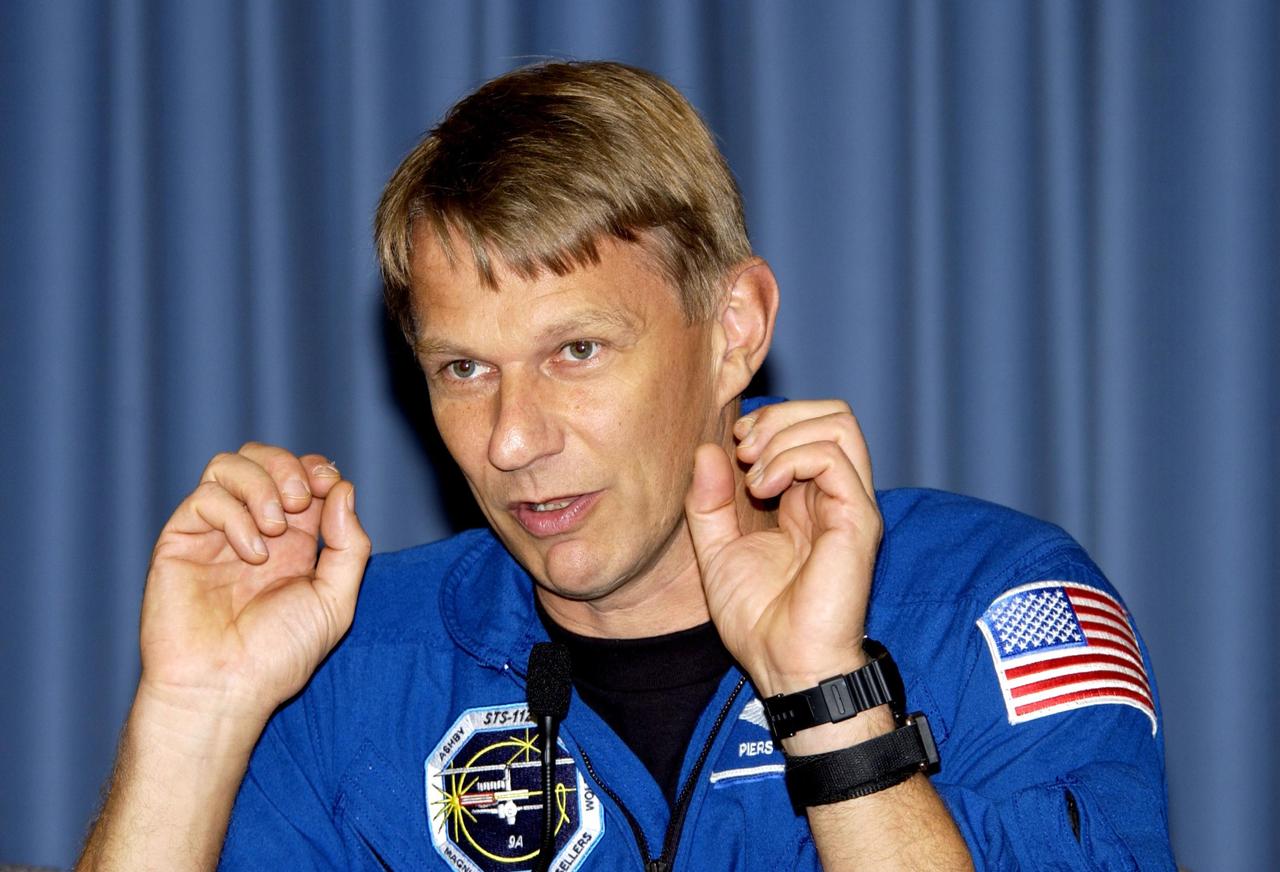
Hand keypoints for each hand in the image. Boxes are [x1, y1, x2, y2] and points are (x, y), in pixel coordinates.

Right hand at [138, 444, 370, 726]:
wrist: (225, 689)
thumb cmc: (279, 655)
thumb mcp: (335, 600)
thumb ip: (349, 544)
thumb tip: (343, 489)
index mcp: (295, 540)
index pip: (302, 475)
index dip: (317, 469)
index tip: (329, 487)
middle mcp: (254, 529)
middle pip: (263, 458)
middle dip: (289, 467)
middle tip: (300, 501)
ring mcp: (215, 533)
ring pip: (229, 465)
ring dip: (261, 483)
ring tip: (276, 525)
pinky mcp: (181, 540)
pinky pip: (205, 498)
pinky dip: (234, 515)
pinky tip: (251, 553)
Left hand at [685, 400, 881, 697]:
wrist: (786, 665)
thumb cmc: (759, 619)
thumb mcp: (715, 550)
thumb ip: (708, 501)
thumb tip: (706, 448)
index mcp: (808, 500)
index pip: (809, 427)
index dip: (769, 421)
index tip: (734, 446)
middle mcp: (835, 496)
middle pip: (831, 414)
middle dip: (779, 416)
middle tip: (744, 448)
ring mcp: (850, 505)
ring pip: (838, 424)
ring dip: (784, 434)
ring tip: (753, 472)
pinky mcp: (857, 520)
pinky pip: (833, 457)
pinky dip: (790, 458)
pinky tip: (762, 488)